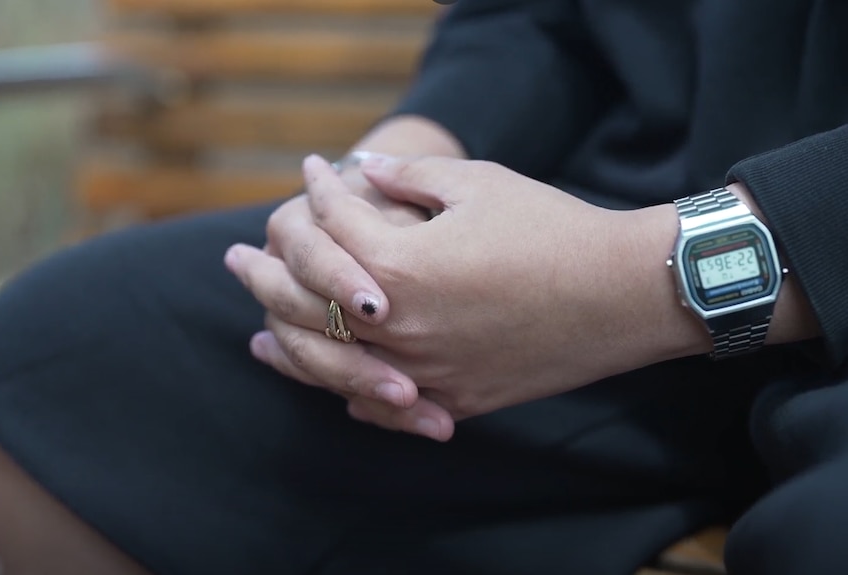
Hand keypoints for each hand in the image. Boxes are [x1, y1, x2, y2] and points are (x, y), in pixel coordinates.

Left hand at [263, 155, 683, 428]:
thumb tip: (362, 167)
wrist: (620, 295)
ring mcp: (421, 371)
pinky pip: (377, 404)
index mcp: (398, 266)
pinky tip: (323, 379)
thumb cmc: (551, 230)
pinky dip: (341, 388)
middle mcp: (397, 328)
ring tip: (255, 329)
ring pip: (327, 364)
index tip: (314, 171)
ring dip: (284, 341)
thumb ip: (407, 174)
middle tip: (236, 257)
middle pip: (305, 301)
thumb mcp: (477, 185)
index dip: (319, 190)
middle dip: (266, 270)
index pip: (332, 226)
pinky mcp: (451, 397)